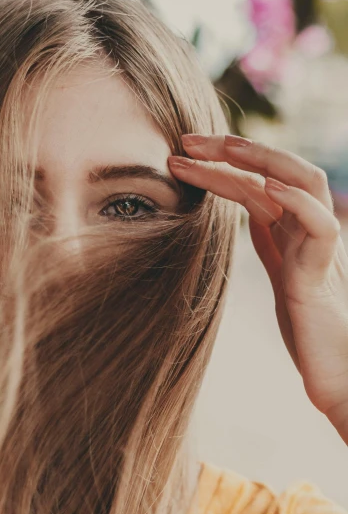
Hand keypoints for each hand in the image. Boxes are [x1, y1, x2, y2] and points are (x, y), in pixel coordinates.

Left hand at [168, 134, 347, 439]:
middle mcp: (310, 230)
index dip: (222, 164)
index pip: (258, 181)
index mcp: (295, 230)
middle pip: (278, 171)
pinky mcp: (323, 275)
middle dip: (233, 151)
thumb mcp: (283, 276)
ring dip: (263, 160)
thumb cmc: (311, 328)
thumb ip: (272, 243)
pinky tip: (268, 188)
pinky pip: (320, 226)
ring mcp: (321, 248)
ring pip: (303, 184)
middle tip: (185, 140)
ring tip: (225, 148)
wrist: (339, 373)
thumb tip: (250, 215)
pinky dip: (297, 203)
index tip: (181, 154)